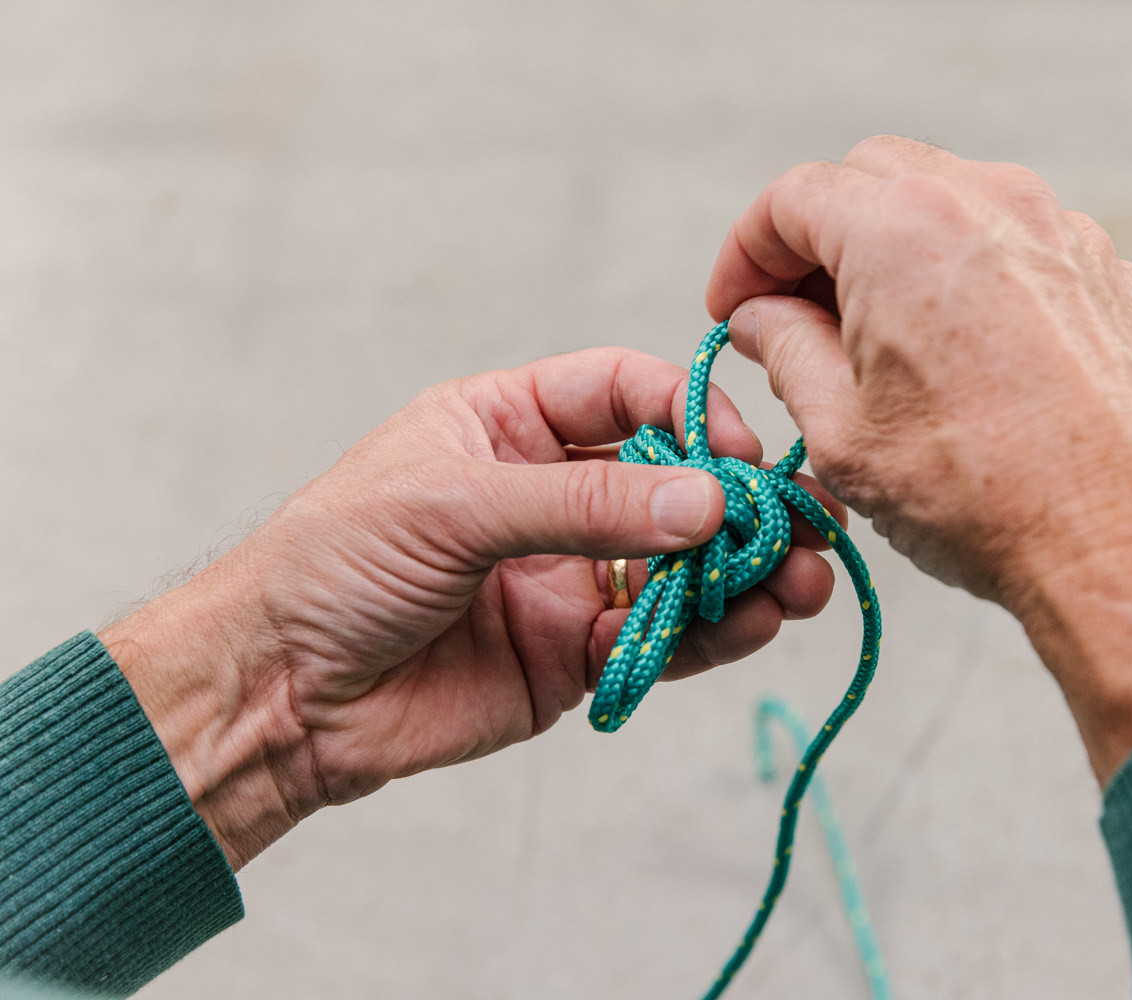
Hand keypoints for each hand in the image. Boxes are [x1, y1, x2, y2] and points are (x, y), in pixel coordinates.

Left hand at [100, 349, 838, 867]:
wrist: (278, 695)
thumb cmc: (334, 562)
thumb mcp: (454, 503)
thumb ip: (584, 502)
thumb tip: (710, 502)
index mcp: (510, 424)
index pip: (626, 393)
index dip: (693, 412)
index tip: (743, 453)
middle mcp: (550, 494)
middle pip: (673, 484)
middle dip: (743, 503)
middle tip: (813, 522)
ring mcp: (566, 576)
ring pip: (680, 566)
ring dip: (747, 573)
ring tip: (806, 582)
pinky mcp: (574, 654)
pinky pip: (660, 637)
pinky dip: (711, 633)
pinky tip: (755, 623)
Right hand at [706, 136, 1131, 782]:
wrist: (1127, 541)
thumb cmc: (983, 495)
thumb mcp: (843, 434)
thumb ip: (786, 352)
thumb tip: (763, 319)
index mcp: (903, 231)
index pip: (793, 199)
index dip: (747, 253)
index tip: (736, 308)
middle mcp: (988, 204)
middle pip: (872, 178)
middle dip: (819, 239)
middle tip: (795, 318)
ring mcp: (1061, 232)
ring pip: (950, 204)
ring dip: (897, 254)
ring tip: (878, 344)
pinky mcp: (1108, 273)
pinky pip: (1017, 247)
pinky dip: (971, 278)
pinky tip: (963, 358)